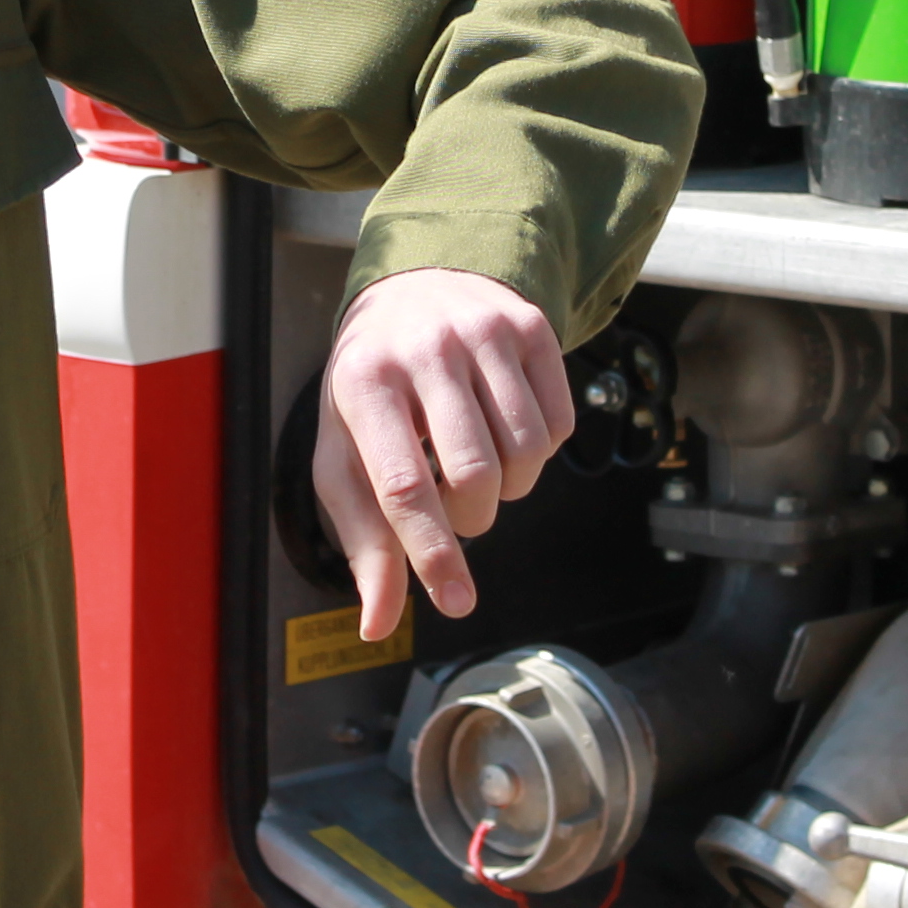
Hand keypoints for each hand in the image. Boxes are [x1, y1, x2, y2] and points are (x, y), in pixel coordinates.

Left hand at [312, 268, 572, 638]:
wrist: (415, 283)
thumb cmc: (373, 386)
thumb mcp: (346, 452)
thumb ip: (364, 541)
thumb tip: (377, 624)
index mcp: (364, 383)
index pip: (403, 486)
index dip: (433, 553)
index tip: (457, 603)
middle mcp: (425, 348)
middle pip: (474, 475)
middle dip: (473, 517)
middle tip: (455, 506)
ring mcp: (484, 331)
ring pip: (528, 453)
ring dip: (511, 488)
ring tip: (479, 467)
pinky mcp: (533, 326)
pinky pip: (560, 424)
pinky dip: (540, 452)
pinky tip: (503, 432)